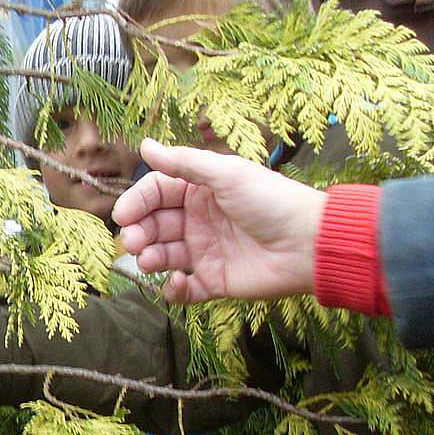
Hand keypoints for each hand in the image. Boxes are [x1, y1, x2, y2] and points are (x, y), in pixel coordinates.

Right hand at [112, 138, 325, 303]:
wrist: (310, 244)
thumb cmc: (270, 201)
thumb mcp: (226, 174)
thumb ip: (183, 162)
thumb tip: (145, 144)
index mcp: (200, 190)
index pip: (157, 192)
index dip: (138, 202)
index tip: (124, 214)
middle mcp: (198, 219)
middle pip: (155, 224)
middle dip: (139, 232)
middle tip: (134, 241)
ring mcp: (205, 250)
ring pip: (164, 255)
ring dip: (150, 258)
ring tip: (150, 260)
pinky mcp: (215, 281)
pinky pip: (185, 289)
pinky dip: (174, 290)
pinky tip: (176, 283)